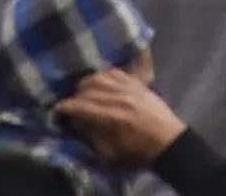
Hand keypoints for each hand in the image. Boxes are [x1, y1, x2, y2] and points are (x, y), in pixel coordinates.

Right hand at [52, 68, 185, 163]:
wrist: (168, 142)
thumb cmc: (138, 152)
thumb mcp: (111, 153)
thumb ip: (92, 136)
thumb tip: (77, 122)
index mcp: (112, 117)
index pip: (81, 106)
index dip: (65, 107)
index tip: (57, 110)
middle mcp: (119, 97)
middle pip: (88, 88)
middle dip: (74, 96)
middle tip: (70, 104)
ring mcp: (129, 87)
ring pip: (100, 76)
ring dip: (87, 83)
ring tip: (82, 92)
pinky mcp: (137, 83)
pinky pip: (115, 71)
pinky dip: (103, 74)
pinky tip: (99, 81)